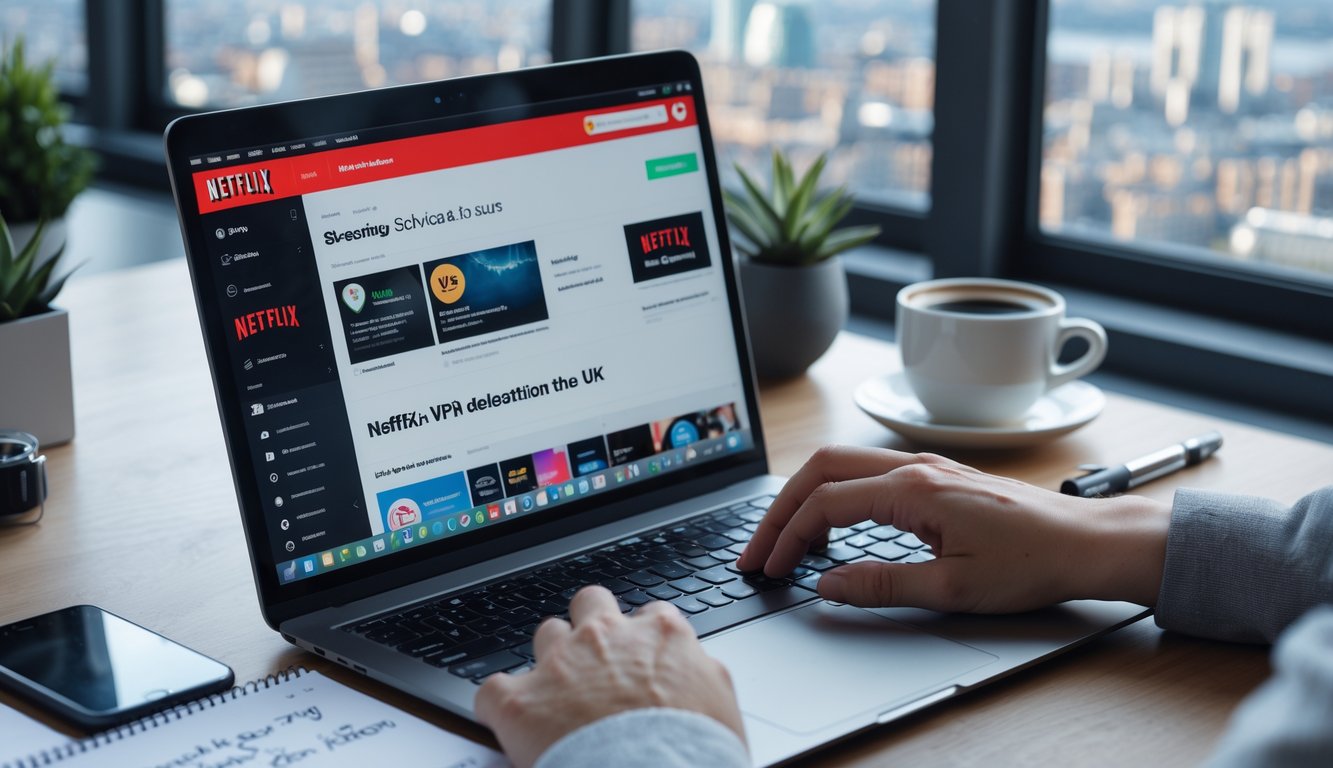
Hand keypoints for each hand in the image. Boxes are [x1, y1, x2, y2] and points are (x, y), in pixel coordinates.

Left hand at [475, 586, 745, 767]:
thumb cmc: (695, 751)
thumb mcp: (720, 702)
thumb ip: (699, 672)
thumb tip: (695, 670)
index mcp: (660, 635)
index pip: (650, 615)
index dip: (643, 637)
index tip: (641, 658)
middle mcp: (606, 636)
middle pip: (590, 602)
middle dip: (590, 624)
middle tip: (595, 659)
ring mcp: (560, 663)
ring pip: (545, 635)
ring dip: (550, 661)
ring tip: (558, 697)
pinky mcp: (519, 701)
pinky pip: (492, 690)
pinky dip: (501, 706)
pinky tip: (511, 724)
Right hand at [737, 446, 1169, 611]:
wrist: (1086, 542)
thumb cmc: (1033, 561)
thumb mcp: (952, 588)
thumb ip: (881, 585)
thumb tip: (827, 586)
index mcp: (913, 490)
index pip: (825, 504)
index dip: (787, 538)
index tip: (770, 569)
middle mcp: (914, 467)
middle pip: (820, 469)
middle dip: (779, 509)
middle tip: (758, 550)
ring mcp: (925, 467)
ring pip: (841, 465)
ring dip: (805, 499)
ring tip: (787, 543)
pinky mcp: (936, 477)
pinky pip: (866, 473)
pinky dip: (834, 496)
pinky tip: (832, 528)